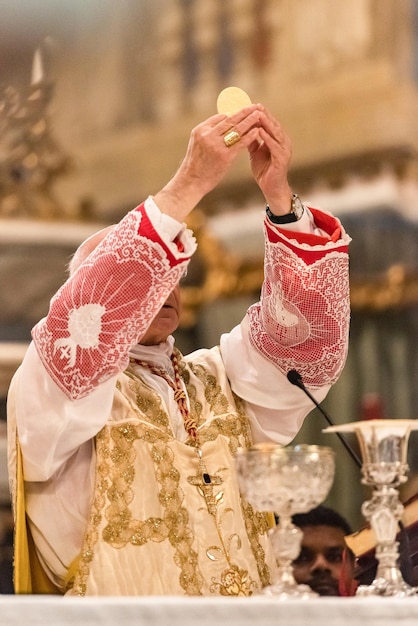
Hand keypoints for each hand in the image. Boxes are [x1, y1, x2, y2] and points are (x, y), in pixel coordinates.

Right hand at [155, 105, 261, 221]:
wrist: (191, 182)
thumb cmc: (196, 165)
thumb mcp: (198, 144)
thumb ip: (209, 134)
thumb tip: (224, 124)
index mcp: (200, 130)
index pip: (220, 117)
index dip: (234, 114)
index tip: (245, 110)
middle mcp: (207, 135)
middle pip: (229, 120)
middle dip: (244, 112)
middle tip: (255, 106)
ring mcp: (215, 145)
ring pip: (236, 129)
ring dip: (249, 121)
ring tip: (259, 115)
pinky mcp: (224, 156)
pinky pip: (240, 143)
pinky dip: (249, 136)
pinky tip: (257, 131)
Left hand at [248, 107, 292, 213]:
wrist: (271, 188)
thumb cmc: (264, 170)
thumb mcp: (256, 152)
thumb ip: (252, 140)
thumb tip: (244, 128)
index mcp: (277, 139)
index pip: (269, 123)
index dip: (261, 114)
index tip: (252, 105)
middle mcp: (283, 142)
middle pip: (273, 125)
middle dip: (264, 115)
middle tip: (255, 105)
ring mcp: (284, 150)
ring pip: (275, 132)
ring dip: (266, 123)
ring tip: (257, 114)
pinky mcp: (282, 159)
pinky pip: (274, 145)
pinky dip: (266, 137)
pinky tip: (259, 131)